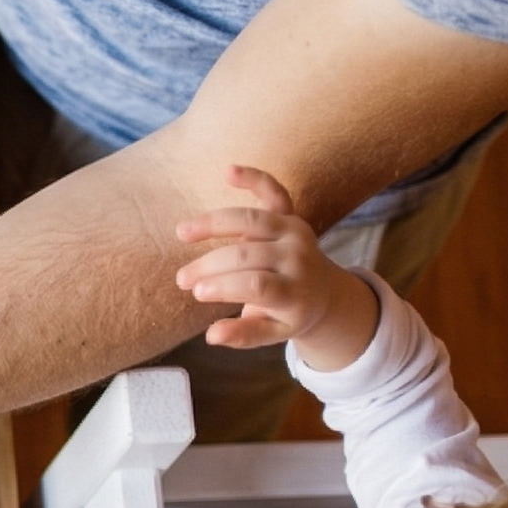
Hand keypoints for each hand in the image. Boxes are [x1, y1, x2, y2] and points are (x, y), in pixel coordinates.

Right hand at [173, 165, 380, 370]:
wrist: (325, 291)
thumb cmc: (288, 314)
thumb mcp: (272, 333)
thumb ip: (243, 335)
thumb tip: (212, 336)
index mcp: (296, 291)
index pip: (257, 285)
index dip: (225, 287)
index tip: (197, 292)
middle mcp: (299, 258)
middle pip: (248, 256)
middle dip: (210, 265)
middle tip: (182, 279)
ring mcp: (295, 232)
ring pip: (252, 221)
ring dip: (213, 223)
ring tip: (182, 233)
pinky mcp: (290, 215)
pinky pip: (274, 192)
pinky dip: (253, 178)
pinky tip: (228, 171)